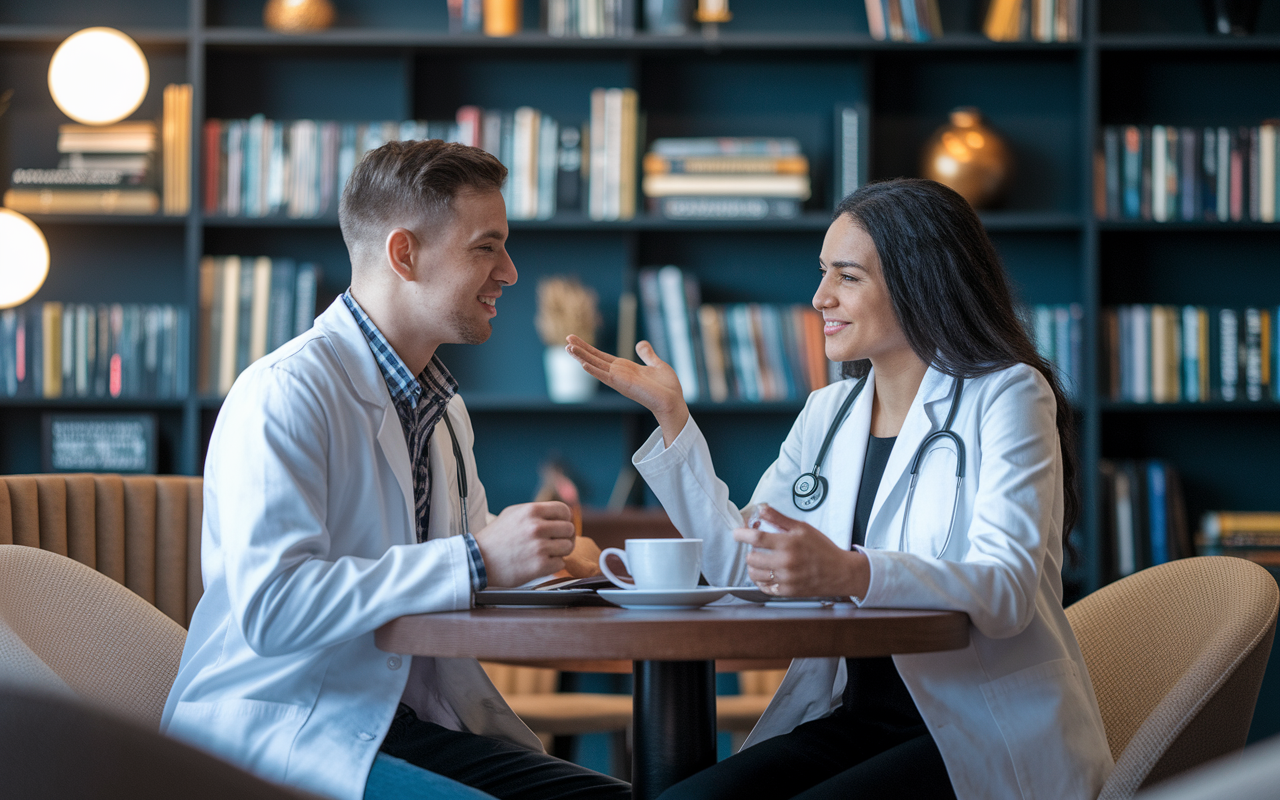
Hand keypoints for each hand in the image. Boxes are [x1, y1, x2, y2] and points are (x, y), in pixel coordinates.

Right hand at [473, 502, 575, 587]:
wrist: (478, 561)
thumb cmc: (496, 537)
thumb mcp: (513, 514)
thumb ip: (537, 511)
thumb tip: (562, 513)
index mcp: (532, 511)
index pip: (564, 510)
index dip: (565, 519)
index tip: (560, 526)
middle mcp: (537, 527)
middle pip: (569, 529)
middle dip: (564, 536)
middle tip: (554, 542)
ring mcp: (539, 547)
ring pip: (568, 547)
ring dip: (560, 551)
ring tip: (546, 553)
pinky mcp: (540, 566)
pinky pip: (561, 563)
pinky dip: (553, 564)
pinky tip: (540, 563)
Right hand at [565, 336, 688, 445]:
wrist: (673, 400)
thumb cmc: (666, 387)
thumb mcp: (656, 364)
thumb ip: (647, 355)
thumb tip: (641, 344)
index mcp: (624, 368)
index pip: (602, 356)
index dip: (589, 348)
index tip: (576, 340)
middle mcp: (618, 374)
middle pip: (595, 358)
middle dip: (581, 349)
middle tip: (567, 339)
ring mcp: (619, 379)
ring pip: (596, 366)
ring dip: (582, 358)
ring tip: (568, 348)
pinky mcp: (622, 385)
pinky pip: (605, 376)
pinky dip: (594, 370)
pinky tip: (583, 364)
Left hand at [733, 504, 869, 598]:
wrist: (840, 572)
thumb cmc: (823, 548)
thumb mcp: (803, 528)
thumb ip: (779, 518)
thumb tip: (761, 509)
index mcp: (788, 544)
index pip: (756, 538)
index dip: (742, 534)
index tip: (737, 533)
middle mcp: (785, 562)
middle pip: (752, 558)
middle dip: (749, 551)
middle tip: (756, 548)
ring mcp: (786, 579)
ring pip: (754, 575)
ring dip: (753, 566)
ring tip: (760, 561)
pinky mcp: (787, 592)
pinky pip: (764, 587)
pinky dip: (761, 580)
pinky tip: (766, 573)